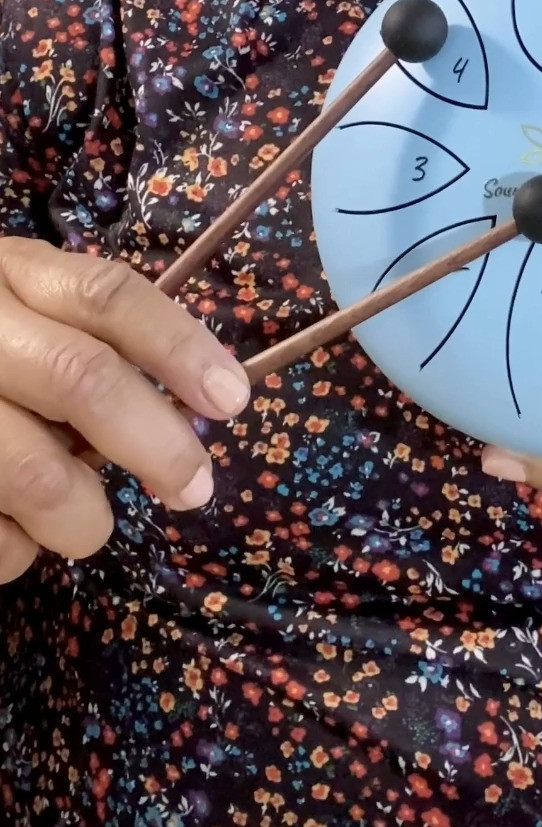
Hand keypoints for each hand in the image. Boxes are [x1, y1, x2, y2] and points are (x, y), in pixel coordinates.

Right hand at [0, 238, 250, 584]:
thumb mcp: (20, 312)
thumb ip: (88, 343)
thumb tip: (193, 407)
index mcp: (10, 274)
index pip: (107, 295)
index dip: (178, 346)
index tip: (234, 400)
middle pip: (82, 379)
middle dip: (155, 444)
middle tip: (193, 488)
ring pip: (39, 475)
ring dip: (83, 518)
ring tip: (87, 525)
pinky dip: (18, 552)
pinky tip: (13, 534)